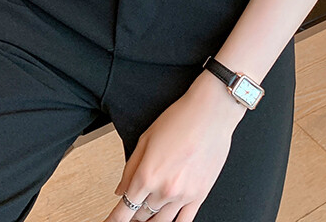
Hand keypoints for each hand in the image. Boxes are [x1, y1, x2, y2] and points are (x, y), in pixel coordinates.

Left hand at [101, 70, 246, 221]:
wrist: (211, 113)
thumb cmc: (180, 119)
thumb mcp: (146, 138)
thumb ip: (130, 168)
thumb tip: (120, 189)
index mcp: (147, 175)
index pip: (124, 209)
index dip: (114, 219)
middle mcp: (165, 189)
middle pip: (141, 215)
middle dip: (133, 214)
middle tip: (131, 209)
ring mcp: (183, 195)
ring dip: (150, 220)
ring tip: (146, 215)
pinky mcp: (200, 196)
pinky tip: (167, 221)